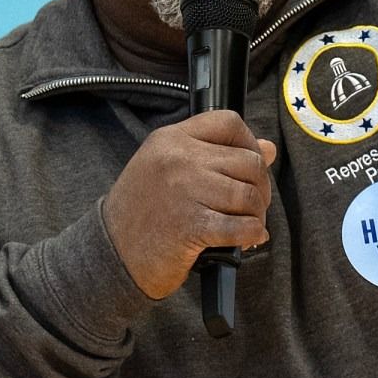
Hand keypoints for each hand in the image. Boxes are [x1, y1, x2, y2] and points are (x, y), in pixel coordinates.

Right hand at [102, 110, 275, 299]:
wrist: (111, 254)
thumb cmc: (141, 212)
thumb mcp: (165, 167)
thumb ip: (213, 153)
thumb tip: (267, 148)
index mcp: (171, 139)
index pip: (228, 123)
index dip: (250, 142)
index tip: (251, 164)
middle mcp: (178, 159)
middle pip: (248, 161)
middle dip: (260, 186)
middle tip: (253, 205)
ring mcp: (184, 191)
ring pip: (249, 195)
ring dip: (257, 214)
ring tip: (249, 224)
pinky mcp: (191, 227)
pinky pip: (242, 226)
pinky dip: (253, 234)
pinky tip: (248, 239)